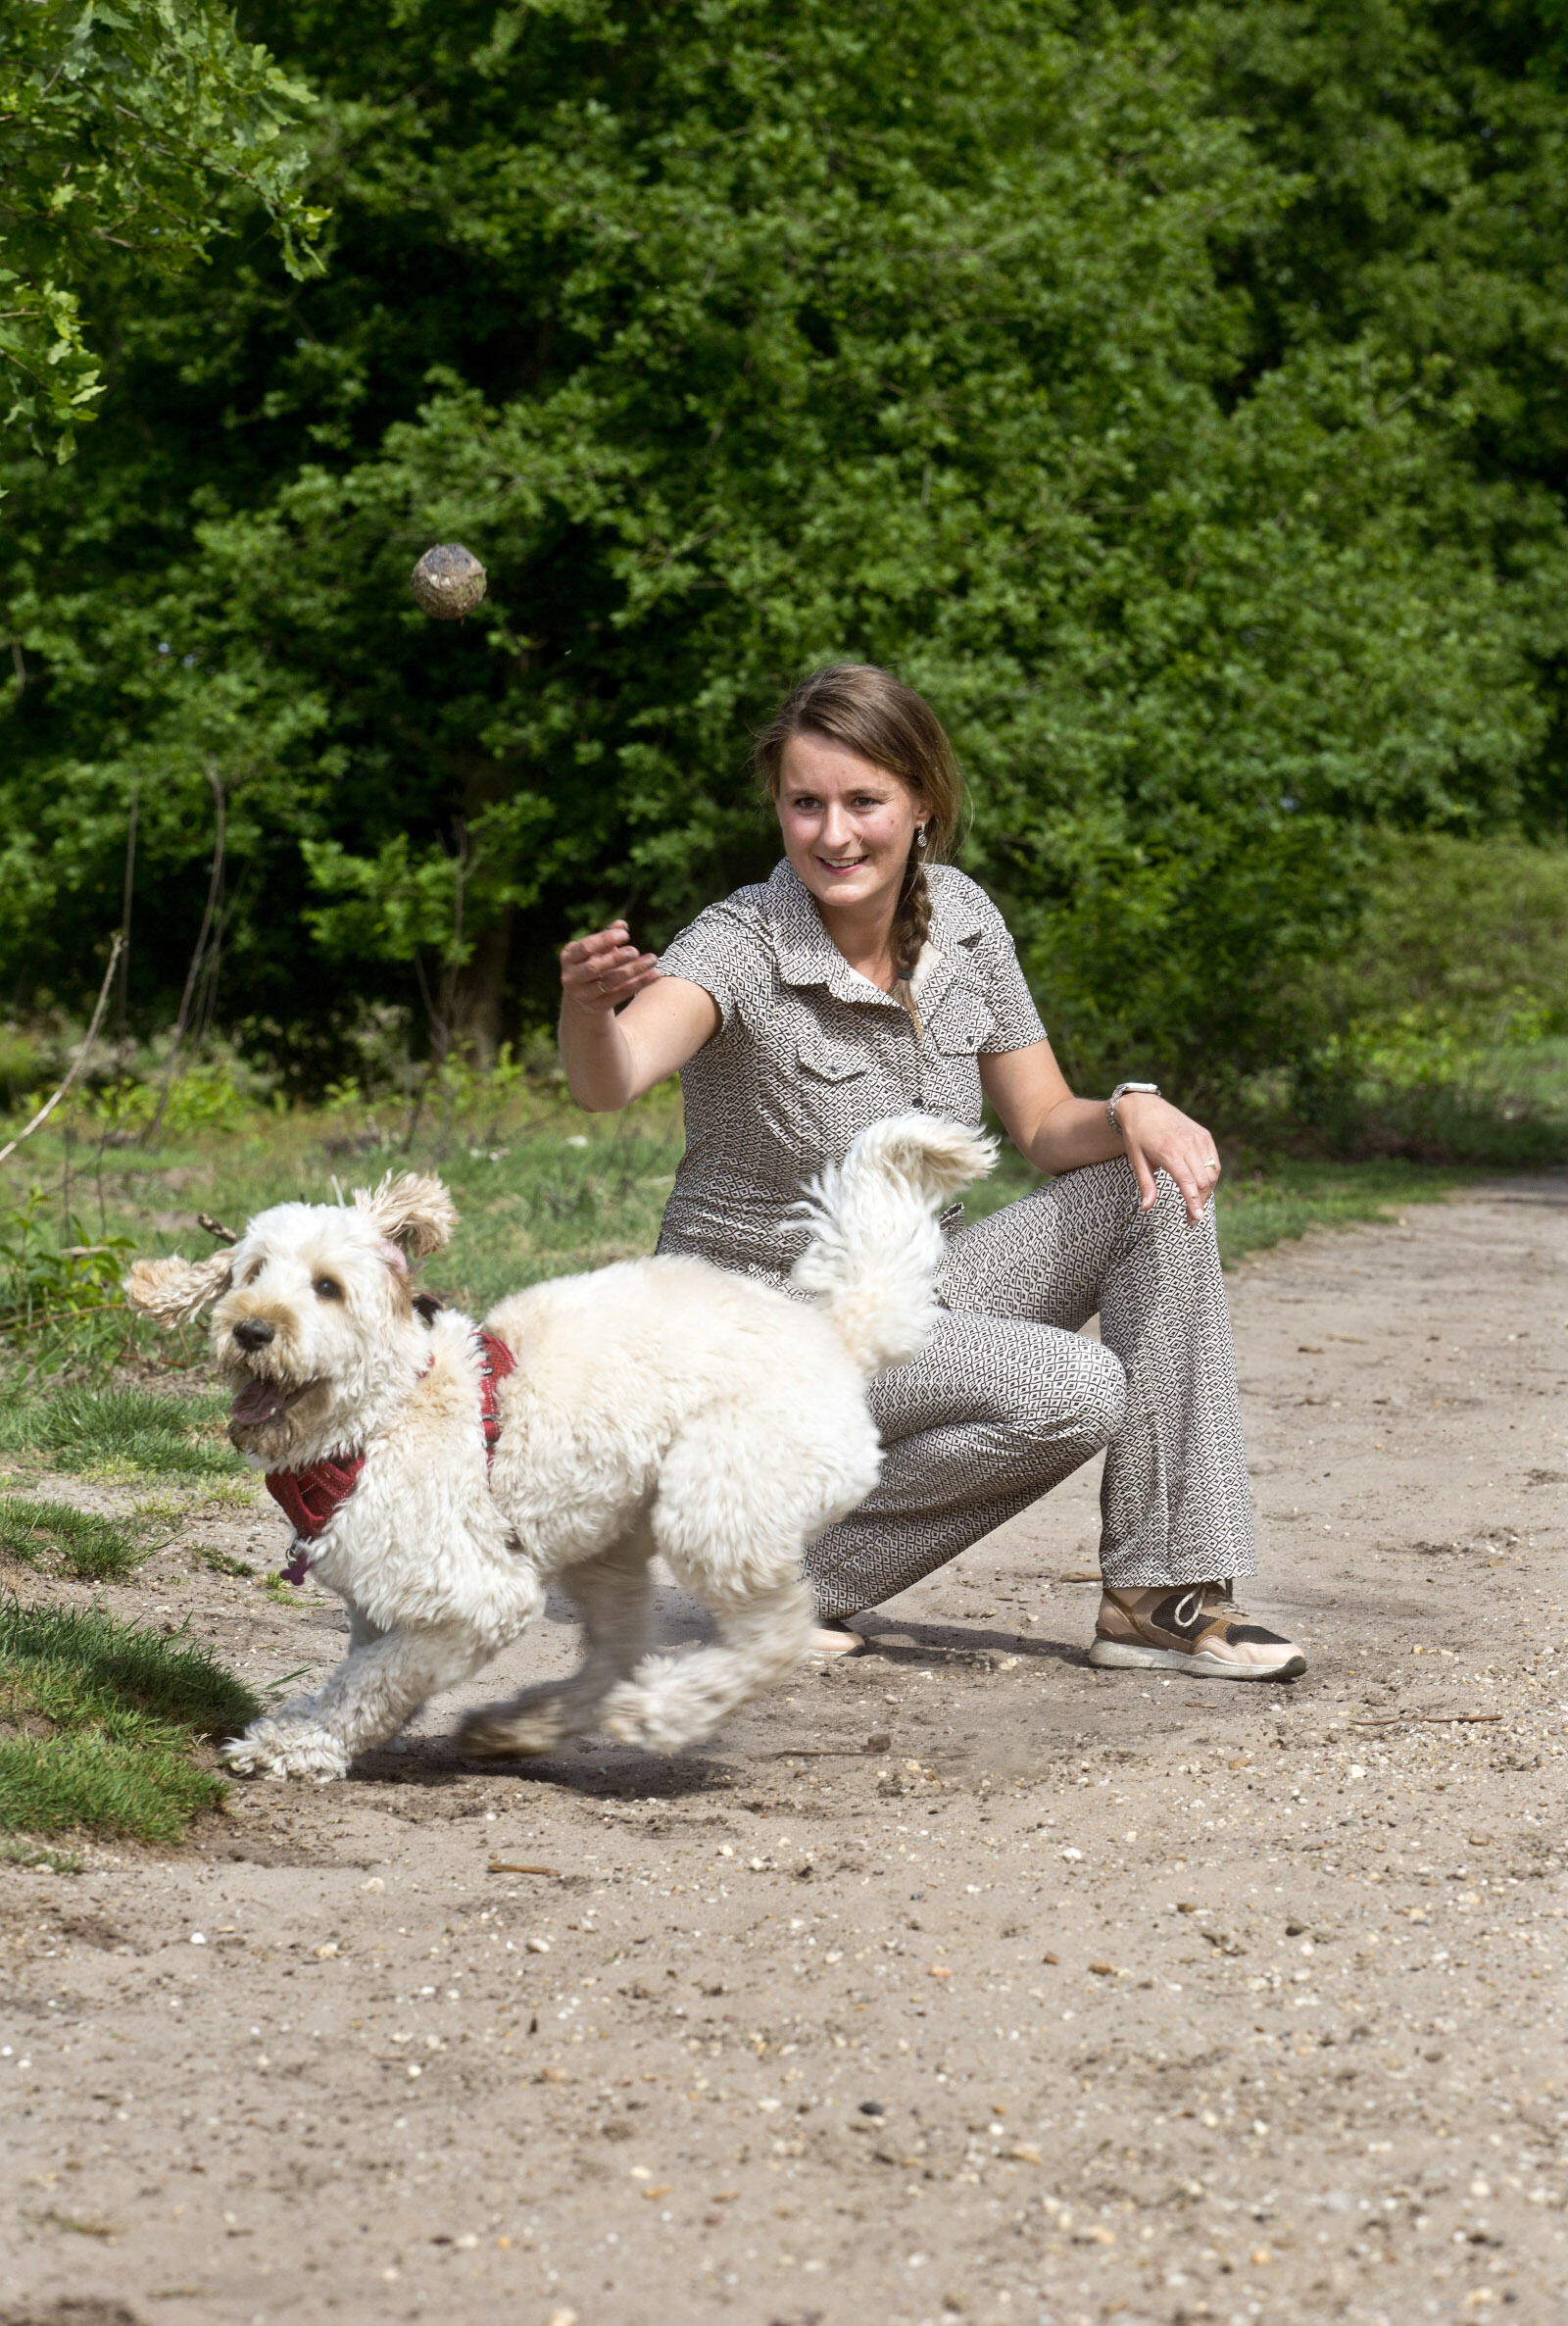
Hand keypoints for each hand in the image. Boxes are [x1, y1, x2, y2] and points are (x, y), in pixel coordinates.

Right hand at [560, 921, 659, 1015]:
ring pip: (610, 982)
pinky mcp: (598, 1006)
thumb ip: (608, 936)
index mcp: (568, 957)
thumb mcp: (596, 949)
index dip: (605, 940)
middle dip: (616, 958)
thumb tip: (621, 924)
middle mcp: (571, 977)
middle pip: (595, 968)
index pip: (585, 948)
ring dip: (633, 970)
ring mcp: (583, 994)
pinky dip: (639, 983)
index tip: (625, 934)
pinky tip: (655, 974)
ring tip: (652, 959)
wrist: (582, 995)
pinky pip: (621, 994)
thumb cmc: (591, 962)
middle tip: (635, 950)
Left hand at [1115, 1093, 1221, 1222]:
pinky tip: (1201, 1186)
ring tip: (1195, 1204)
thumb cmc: (1137, 1135)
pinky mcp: (1204, 1135)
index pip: (1187, 1182)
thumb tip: (1146, 1208)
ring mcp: (1198, 1138)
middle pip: (1203, 1181)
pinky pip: (1214, 1161)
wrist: (1143, 1106)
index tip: (1196, 1218)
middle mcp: (1187, 1144)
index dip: (1194, 1202)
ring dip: (1207, 1192)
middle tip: (1191, 1218)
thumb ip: (1146, 1185)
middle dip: (1199, 1202)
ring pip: (1212, 1173)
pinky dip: (1211, 1176)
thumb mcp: (1136, 1160)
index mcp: (1169, 1152)